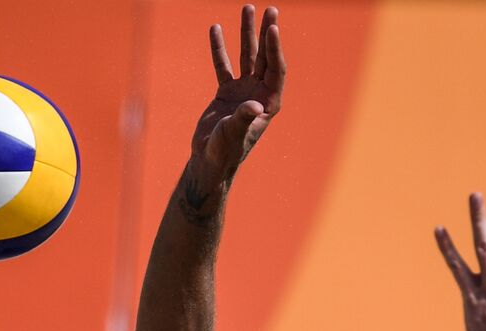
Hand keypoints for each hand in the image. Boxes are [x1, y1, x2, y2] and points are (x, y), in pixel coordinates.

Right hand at [189, 5, 285, 193]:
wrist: (209, 160)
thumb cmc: (225, 152)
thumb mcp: (234, 135)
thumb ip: (243, 119)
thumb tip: (254, 106)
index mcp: (268, 103)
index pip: (275, 69)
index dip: (275, 48)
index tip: (273, 27)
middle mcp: (259, 94)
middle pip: (265, 57)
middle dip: (267, 33)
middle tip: (271, 9)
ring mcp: (243, 91)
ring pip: (247, 56)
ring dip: (247, 33)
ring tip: (248, 8)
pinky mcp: (226, 93)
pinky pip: (223, 65)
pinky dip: (219, 48)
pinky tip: (216, 28)